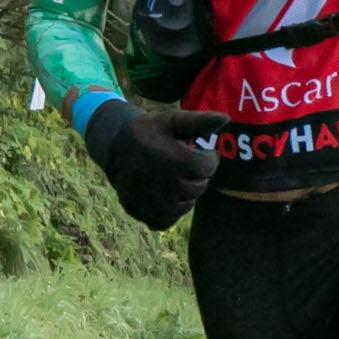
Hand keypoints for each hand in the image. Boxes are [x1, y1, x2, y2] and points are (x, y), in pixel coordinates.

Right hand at [84, 101, 227, 229]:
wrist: (113, 147)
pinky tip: (163, 192)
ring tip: (173, 176)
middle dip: (196, 175)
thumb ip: (198, 121)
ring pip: (186, 205)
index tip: (196, 150)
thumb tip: (225, 118)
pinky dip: (169, 209)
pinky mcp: (144, 214)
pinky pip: (168, 219)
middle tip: (183, 164)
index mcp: (174, 160)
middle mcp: (165, 185)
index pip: (208, 167)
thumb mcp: (170, 120)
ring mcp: (153, 203)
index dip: (206, 157)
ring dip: (185, 192)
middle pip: (199, 187)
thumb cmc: (147, 132)